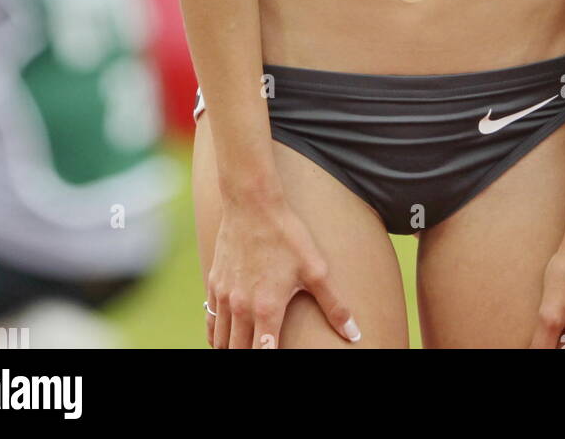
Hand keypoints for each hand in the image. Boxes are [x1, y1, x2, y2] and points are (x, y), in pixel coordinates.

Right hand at [205, 198, 360, 348]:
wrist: (252, 203)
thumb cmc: (286, 235)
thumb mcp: (316, 269)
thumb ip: (334, 305)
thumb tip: (354, 333)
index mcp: (266, 309)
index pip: (262, 355)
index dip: (267, 360)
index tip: (276, 355)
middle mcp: (241, 307)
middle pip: (237, 352)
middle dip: (247, 357)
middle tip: (263, 350)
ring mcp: (224, 296)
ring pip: (220, 341)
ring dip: (231, 349)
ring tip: (245, 348)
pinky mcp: (214, 283)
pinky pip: (210, 320)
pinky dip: (216, 334)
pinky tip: (223, 337)